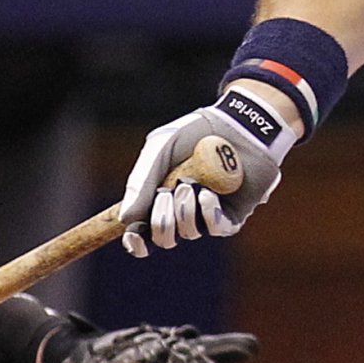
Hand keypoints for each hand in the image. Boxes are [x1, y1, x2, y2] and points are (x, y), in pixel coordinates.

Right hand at [119, 97, 283, 254]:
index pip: (143, 233)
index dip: (135, 241)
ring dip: (184, 211)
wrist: (237, 122)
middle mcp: (182, 211)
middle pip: (163, 239)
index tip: (135, 234)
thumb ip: (140, 182)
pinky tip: (208, 194)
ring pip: (188, 233)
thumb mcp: (159, 149)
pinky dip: (208, 213)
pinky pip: (216, 228)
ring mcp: (207, 214)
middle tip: (166, 194)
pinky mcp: (233, 214)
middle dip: (161, 221)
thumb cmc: (195, 132)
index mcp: (158, 197)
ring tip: (190, 184)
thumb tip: (126, 219)